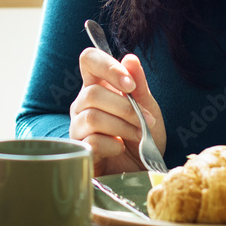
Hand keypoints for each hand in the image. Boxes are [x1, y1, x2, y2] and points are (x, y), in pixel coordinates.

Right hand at [69, 47, 166, 176]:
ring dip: (123, 126)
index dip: (107, 66)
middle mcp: (82, 104)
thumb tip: (130, 58)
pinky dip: (113, 145)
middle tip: (146, 120)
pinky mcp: (80, 151)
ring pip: (92, 117)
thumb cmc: (143, 134)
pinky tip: (120, 149)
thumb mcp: (148, 106)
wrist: (145, 168)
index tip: (130, 84)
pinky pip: (92, 141)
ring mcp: (77, 128)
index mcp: (98, 86)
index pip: (89, 60)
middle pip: (92, 93)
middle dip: (125, 107)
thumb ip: (139, 83)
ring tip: (138, 134)